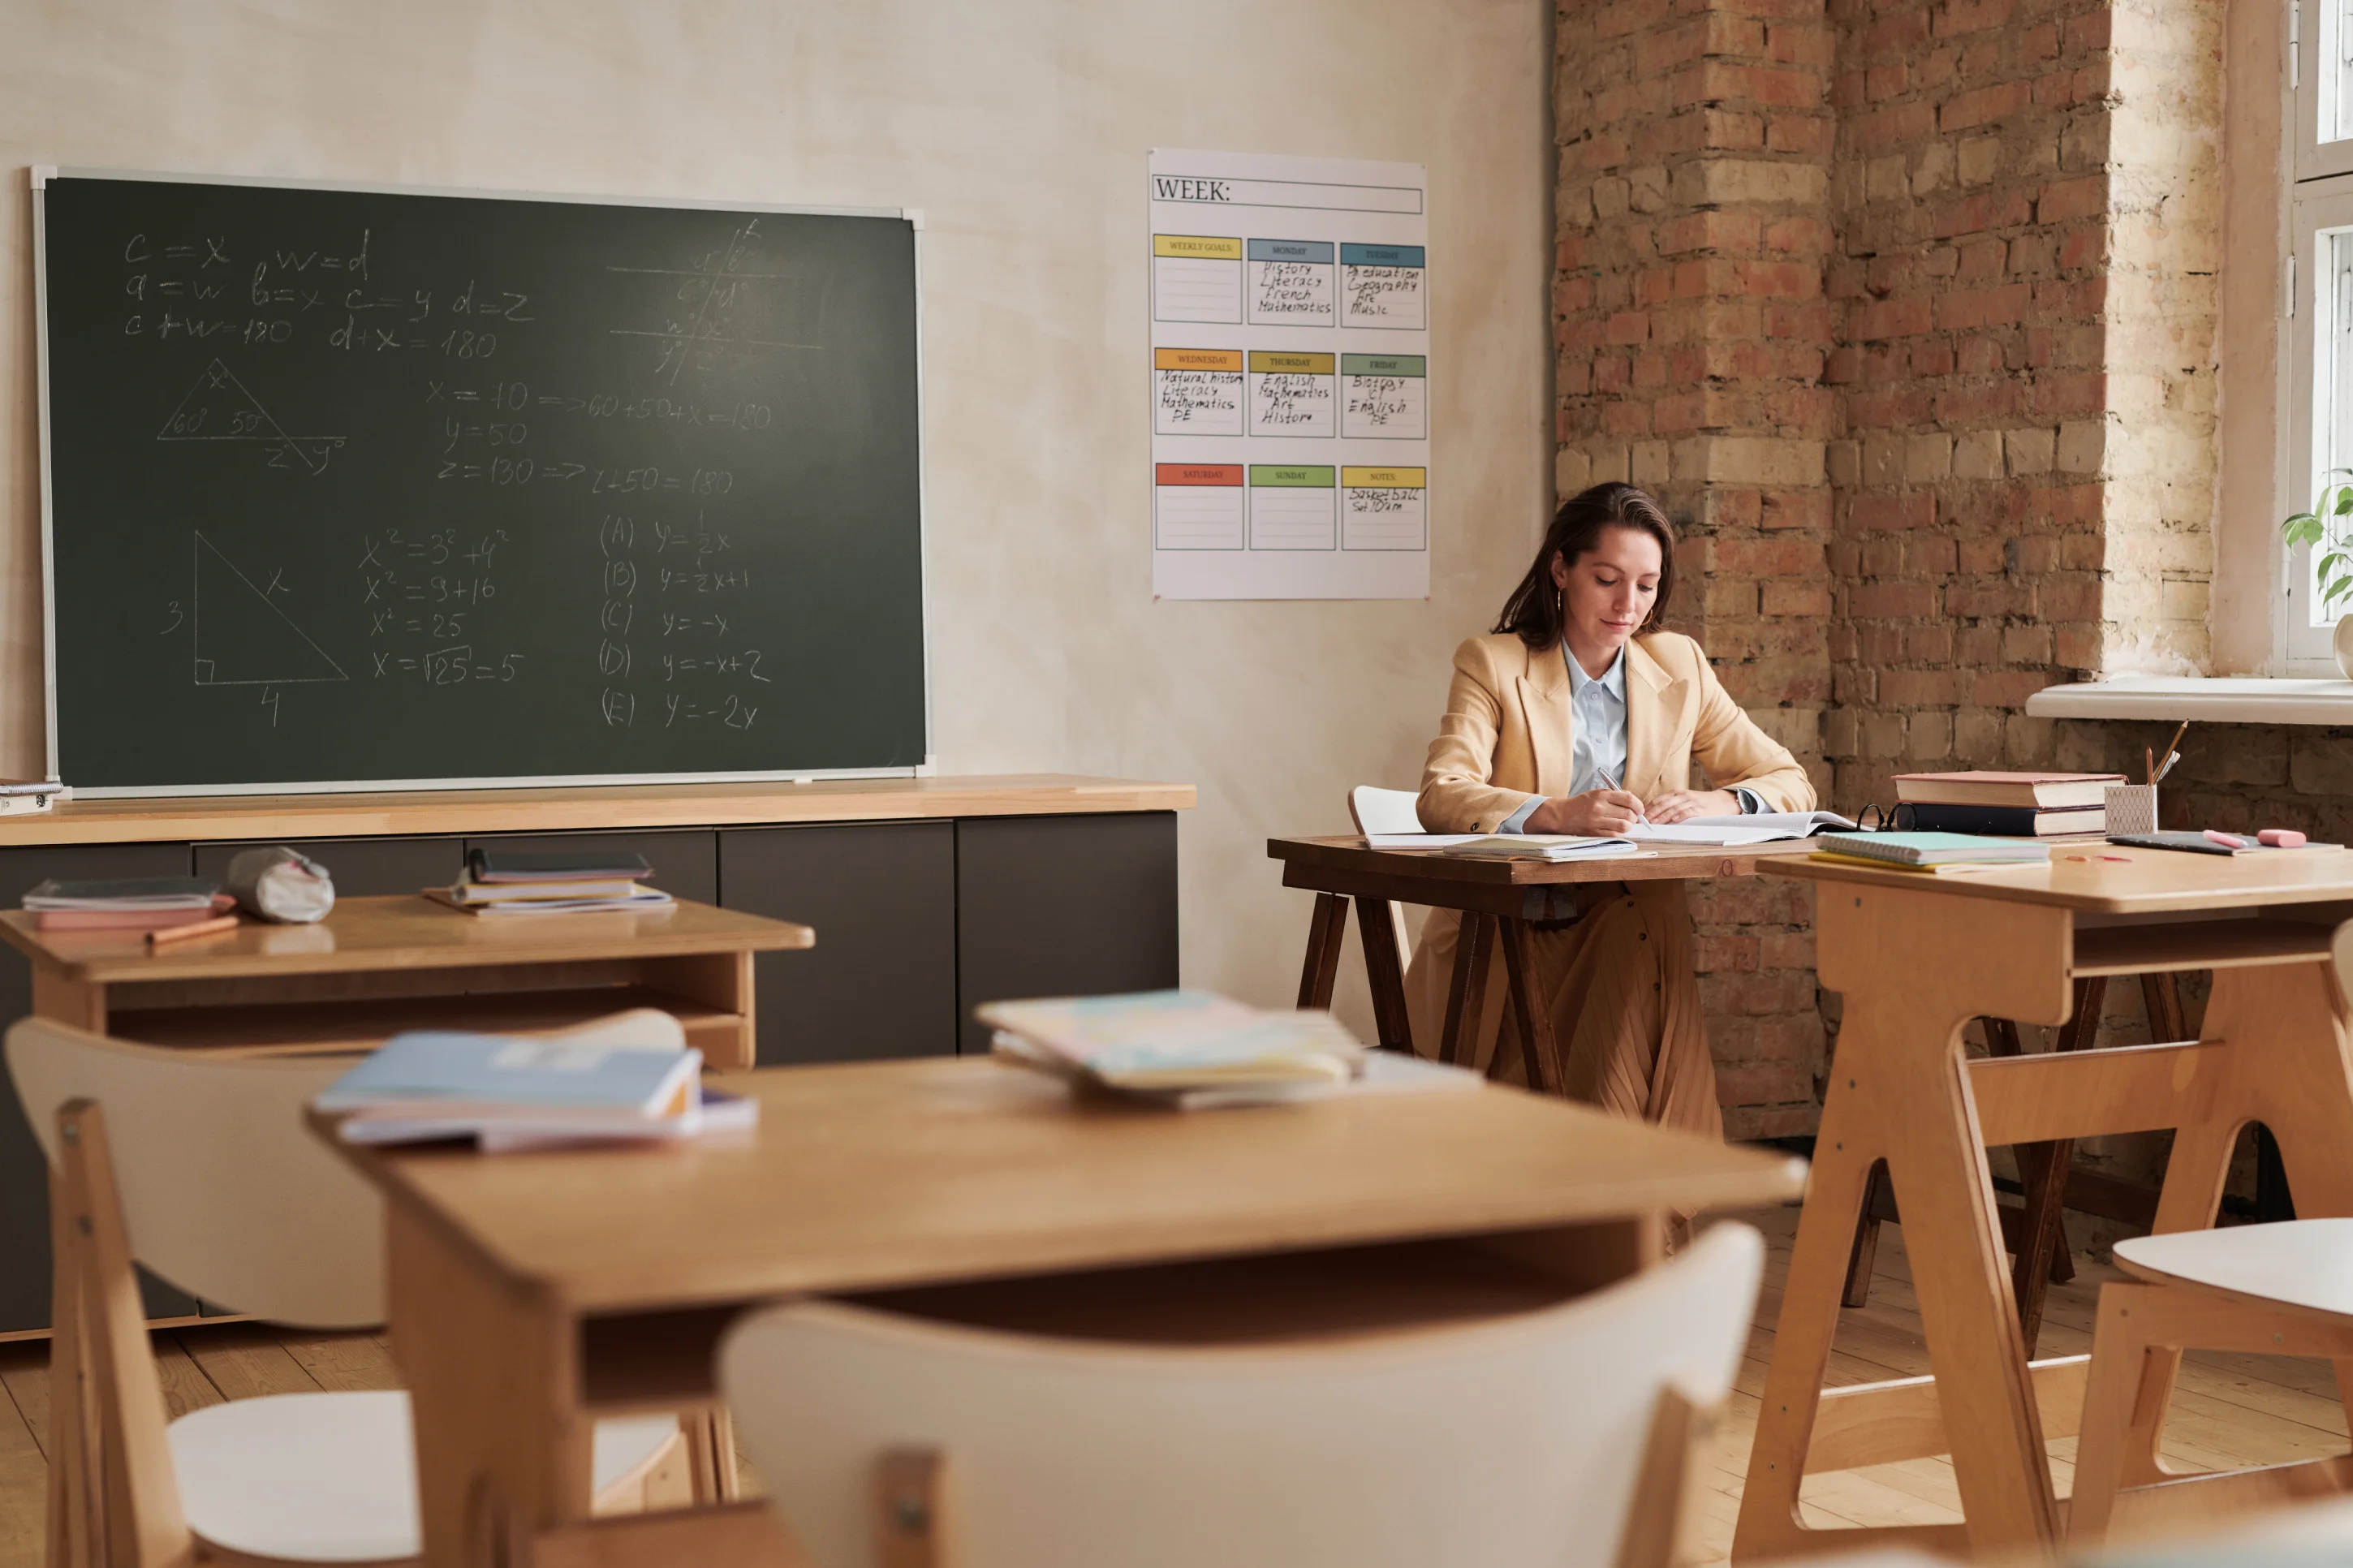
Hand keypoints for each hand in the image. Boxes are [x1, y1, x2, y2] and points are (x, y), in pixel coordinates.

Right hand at [1525, 789, 1648, 835]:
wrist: (1561, 815)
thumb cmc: (1580, 804)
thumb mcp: (1596, 793)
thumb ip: (1614, 795)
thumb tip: (1633, 802)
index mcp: (1601, 795)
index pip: (1629, 798)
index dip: (1639, 805)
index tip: (1639, 809)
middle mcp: (1600, 807)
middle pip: (1629, 814)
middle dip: (1635, 817)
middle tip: (1632, 818)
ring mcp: (1597, 821)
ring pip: (1624, 826)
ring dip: (1628, 826)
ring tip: (1624, 824)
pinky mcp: (1594, 833)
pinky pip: (1615, 835)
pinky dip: (1620, 834)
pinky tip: (1617, 831)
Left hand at [1645, 788, 1740, 824]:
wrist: (1722, 802)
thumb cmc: (1700, 803)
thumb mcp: (1684, 800)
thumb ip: (1670, 805)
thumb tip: (1653, 816)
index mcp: (1677, 793)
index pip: (1659, 800)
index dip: (1648, 808)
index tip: (1639, 817)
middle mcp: (1683, 796)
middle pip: (1664, 804)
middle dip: (1652, 814)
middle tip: (1643, 822)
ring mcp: (1692, 802)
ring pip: (1674, 809)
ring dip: (1662, 817)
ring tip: (1654, 824)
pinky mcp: (1701, 810)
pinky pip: (1689, 812)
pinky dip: (1680, 816)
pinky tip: (1674, 821)